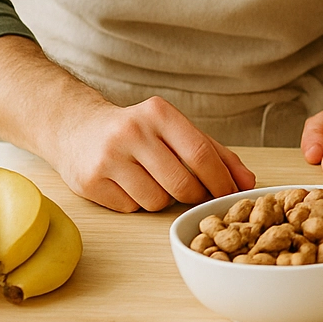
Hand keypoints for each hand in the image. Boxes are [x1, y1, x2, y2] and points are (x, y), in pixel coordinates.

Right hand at [46, 96, 255, 212]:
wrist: (75, 127)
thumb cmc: (138, 130)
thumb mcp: (175, 130)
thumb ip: (215, 153)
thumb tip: (247, 182)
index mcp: (159, 113)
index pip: (201, 153)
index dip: (221, 180)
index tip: (230, 194)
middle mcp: (132, 132)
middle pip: (182, 183)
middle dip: (195, 195)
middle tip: (194, 193)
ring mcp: (108, 157)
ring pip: (157, 201)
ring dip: (163, 199)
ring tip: (151, 180)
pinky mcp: (90, 182)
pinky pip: (131, 208)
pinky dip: (137, 203)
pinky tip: (127, 184)